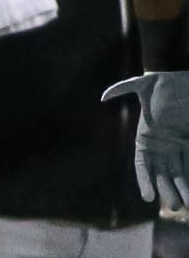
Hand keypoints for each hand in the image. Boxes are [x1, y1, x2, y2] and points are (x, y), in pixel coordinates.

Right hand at [104, 72, 188, 207]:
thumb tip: (102, 97)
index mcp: (146, 135)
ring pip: (178, 171)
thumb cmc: (160, 82)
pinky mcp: (187, 139)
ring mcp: (176, 143)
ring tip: (185, 205)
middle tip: (176, 207)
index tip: (149, 198)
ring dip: (181, 188)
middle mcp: (161, 143)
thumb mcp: (140, 85)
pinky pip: (187, 161)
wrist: (179, 76)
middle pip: (163, 172)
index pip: (144, 164)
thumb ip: (121, 90)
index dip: (145, 180)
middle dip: (168, 190)